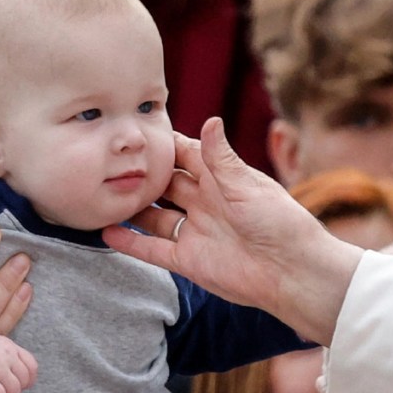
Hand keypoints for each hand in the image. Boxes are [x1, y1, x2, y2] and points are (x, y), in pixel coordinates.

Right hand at [103, 117, 362, 344]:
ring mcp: (195, 232)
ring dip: (131, 206)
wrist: (291, 272)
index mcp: (221, 179)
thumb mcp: (248, 186)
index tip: (134, 129)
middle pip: (164, 183)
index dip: (162, 143)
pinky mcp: (189, 261)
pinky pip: (153, 249)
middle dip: (140, 173)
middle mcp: (204, 203)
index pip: (184, 154)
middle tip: (109, 160)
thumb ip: (222, 159)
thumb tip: (211, 120)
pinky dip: (131, 242)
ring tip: (100, 193)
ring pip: (154, 216)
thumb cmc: (280, 223)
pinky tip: (106, 232)